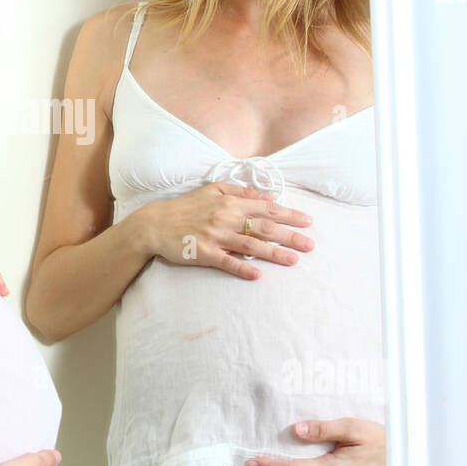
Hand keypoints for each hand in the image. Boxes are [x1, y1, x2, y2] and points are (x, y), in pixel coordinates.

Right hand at [138, 182, 314, 279]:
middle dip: (290, 236)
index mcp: (230, 202)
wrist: (155, 224)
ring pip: (251, 245)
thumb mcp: (213, 191)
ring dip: (274, 253)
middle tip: (310, 245)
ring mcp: (216, 236)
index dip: (289, 215)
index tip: (308, 221)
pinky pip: (227, 262)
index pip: (266, 208)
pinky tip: (258, 275)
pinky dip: (243, 268)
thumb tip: (269, 197)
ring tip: (294, 261)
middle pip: (264, 227)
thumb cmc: (186, 207)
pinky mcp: (204, 253)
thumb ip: (242, 192)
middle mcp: (226, 218)